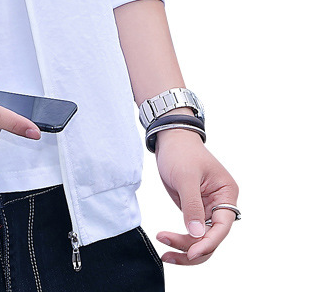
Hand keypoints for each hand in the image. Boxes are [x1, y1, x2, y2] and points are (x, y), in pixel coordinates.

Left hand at [153, 129, 239, 264]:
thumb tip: (196, 234)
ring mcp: (207, 208)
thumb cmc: (181, 151)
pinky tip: (166, 241)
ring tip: (164, 252)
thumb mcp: (185, 176)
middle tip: (168, 252)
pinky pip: (191, 232)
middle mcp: (220, 204)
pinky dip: (180, 240)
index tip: (192, 252)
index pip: (222, 226)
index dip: (208, 242)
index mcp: (226, 193)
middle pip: (212, 237)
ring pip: (201, 239)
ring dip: (184, 248)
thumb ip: (192, 205)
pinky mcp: (194, 210)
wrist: (168, 138)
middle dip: (192, 248)